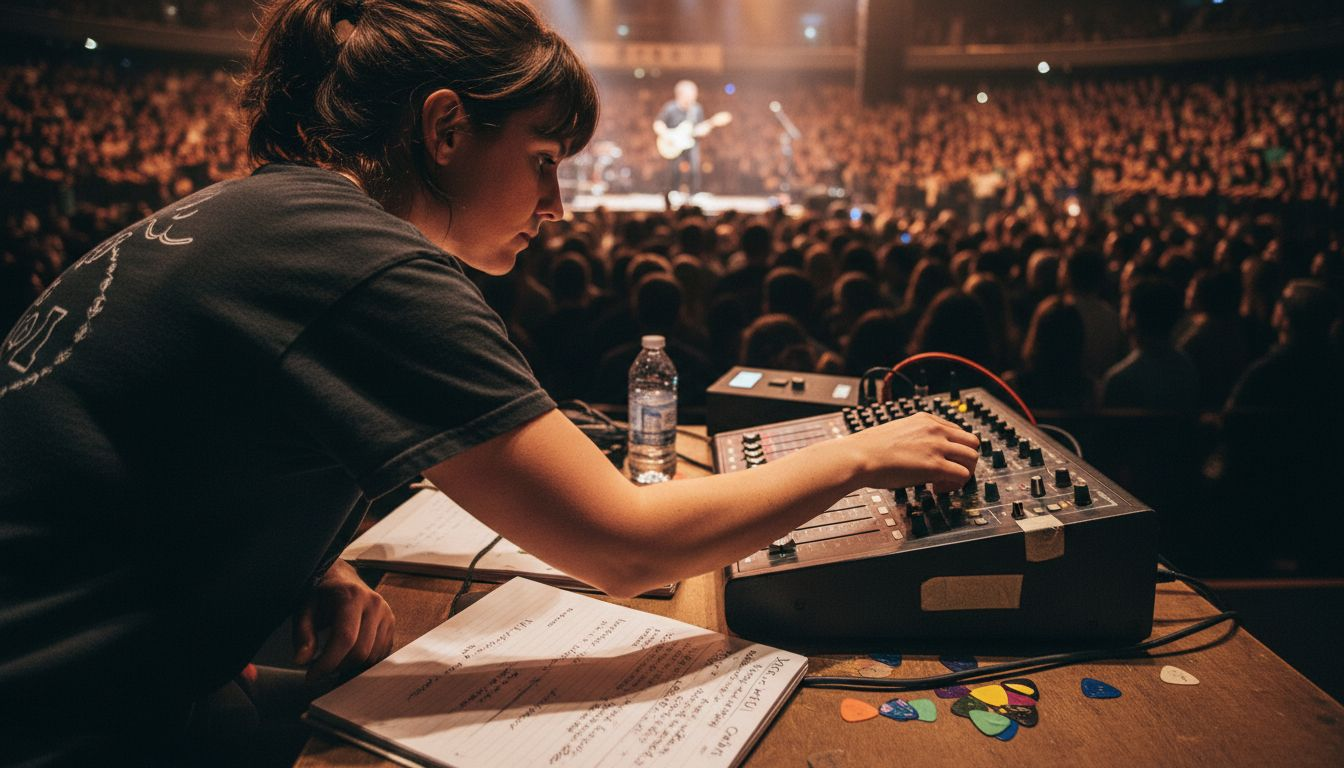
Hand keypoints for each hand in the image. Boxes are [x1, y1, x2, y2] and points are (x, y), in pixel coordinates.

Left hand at [293, 559, 395, 681]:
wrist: (341, 579)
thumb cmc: (321, 595)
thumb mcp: (304, 610)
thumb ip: (302, 635)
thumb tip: (302, 660)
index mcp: (352, 596)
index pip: (345, 638)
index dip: (328, 662)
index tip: (311, 675)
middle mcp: (374, 604)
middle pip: (361, 651)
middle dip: (338, 667)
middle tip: (320, 669)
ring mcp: (386, 614)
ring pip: (372, 656)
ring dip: (351, 666)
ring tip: (334, 660)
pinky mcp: (391, 623)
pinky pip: (381, 653)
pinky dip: (363, 661)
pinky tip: (348, 655)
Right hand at [851, 411, 980, 492]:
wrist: (859, 456)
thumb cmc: (868, 449)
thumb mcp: (896, 431)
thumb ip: (913, 437)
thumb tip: (917, 452)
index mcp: (925, 420)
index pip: (957, 431)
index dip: (953, 449)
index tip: (943, 460)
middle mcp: (935, 430)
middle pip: (972, 442)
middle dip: (965, 459)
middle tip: (950, 473)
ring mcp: (937, 447)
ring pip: (973, 457)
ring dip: (964, 472)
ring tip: (944, 482)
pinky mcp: (936, 466)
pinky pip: (963, 475)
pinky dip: (956, 485)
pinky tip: (937, 488)